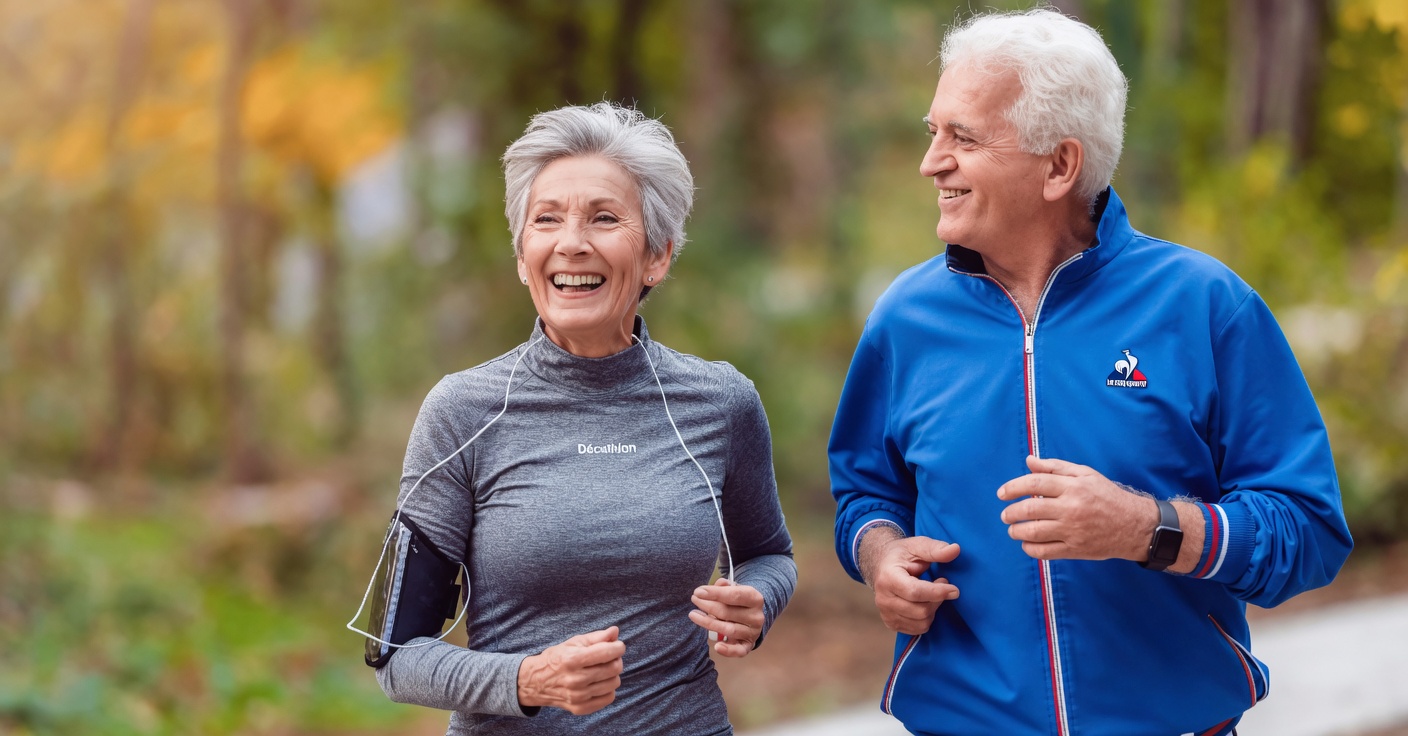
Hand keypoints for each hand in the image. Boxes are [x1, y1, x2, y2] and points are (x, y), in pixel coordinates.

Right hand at [517, 626, 625, 714]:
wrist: (536, 682)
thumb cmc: (557, 658)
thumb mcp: (573, 642)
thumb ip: (596, 637)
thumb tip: (615, 632)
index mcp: (572, 659)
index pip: (607, 653)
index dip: (618, 647)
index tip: (618, 646)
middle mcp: (575, 680)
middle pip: (614, 669)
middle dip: (616, 659)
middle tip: (609, 657)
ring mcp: (578, 697)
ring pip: (614, 683)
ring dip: (613, 674)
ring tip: (602, 669)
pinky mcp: (580, 708)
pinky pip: (608, 698)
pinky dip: (608, 689)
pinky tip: (599, 682)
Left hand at [689, 578, 763, 656]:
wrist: (752, 617)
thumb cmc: (739, 601)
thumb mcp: (735, 589)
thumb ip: (724, 586)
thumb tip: (718, 584)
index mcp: (755, 599)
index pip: (735, 595)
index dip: (715, 593)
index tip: (698, 592)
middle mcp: (756, 616)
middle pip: (728, 612)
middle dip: (707, 605)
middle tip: (694, 600)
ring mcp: (753, 632)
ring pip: (728, 629)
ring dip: (708, 622)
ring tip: (693, 614)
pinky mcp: (748, 645)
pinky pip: (739, 651)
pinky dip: (728, 651)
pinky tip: (717, 646)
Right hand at [862, 534, 960, 634]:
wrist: (881, 565)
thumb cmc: (901, 555)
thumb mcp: (916, 545)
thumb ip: (935, 549)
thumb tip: (955, 549)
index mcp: (887, 578)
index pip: (915, 592)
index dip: (937, 593)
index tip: (954, 590)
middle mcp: (883, 599)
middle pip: (921, 611)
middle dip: (937, 600)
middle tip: (941, 585)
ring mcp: (886, 613)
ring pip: (921, 623)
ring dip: (933, 609)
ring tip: (932, 594)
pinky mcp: (891, 623)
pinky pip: (918, 629)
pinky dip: (927, 618)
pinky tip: (925, 603)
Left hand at [997, 455, 1155, 561]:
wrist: (1134, 526)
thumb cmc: (1107, 496)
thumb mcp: (1085, 475)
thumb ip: (1055, 467)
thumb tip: (1028, 461)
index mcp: (1073, 486)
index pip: (1033, 483)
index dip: (1012, 487)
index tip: (1002, 494)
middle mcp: (1071, 508)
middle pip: (1029, 510)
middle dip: (1010, 513)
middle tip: (1005, 515)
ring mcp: (1073, 530)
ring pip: (1033, 532)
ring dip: (1016, 532)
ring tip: (1013, 529)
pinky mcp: (1075, 549)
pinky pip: (1044, 552)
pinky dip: (1030, 549)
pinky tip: (1027, 543)